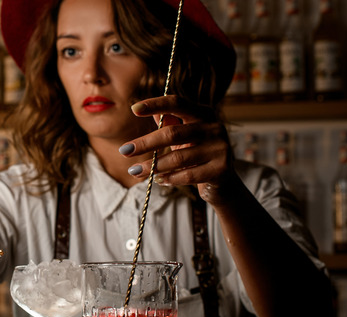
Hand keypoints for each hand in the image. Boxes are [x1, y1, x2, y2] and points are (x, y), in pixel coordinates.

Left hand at [120, 95, 237, 205]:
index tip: (134, 109)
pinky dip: (169, 178)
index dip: (155, 104)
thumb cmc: (197, 155)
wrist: (222, 183)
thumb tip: (148, 112)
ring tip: (135, 171)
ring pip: (178, 157)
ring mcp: (220, 148)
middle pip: (172, 133)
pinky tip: (158, 180)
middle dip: (145, 143)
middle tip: (124, 151)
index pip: (177, 103)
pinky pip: (187, 175)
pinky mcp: (221, 170)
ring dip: (152, 166)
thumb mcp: (183, 137)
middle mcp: (214, 127)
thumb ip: (169, 124)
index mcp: (204, 114)